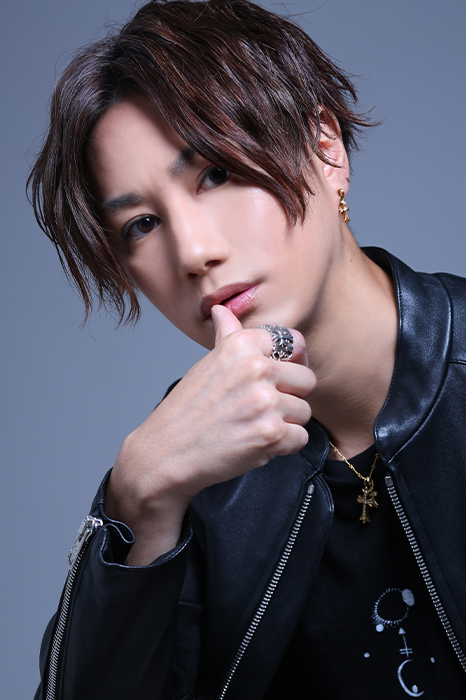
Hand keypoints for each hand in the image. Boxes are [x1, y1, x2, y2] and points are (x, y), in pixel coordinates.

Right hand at [107, 305, 314, 563]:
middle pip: (306, 379)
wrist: (167, 452)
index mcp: (242, 345)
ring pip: (304, 411)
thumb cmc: (185, 410)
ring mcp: (266, 402)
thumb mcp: (206, 364)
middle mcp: (257, 368)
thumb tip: (222, 310)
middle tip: (261, 408)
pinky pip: (300, 437)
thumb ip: (226, 336)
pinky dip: (283, 445)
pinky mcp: (272, 434)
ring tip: (254, 426)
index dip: (289, 362)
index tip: (277, 376)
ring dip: (286, 423)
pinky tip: (257, 442)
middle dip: (290, 396)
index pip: (294, 343)